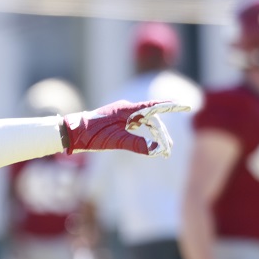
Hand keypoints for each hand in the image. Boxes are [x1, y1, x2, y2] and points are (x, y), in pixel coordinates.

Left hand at [63, 100, 189, 156]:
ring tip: (162, 151)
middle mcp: (126, 109)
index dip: (171, 107)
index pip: (154, 107)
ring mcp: (121, 115)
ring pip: (144, 124)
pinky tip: (150, 143)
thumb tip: (156, 150)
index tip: (186, 107)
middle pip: (152, 119)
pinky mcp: (116, 121)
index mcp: (127, 110)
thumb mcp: (116, 141)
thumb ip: (137, 145)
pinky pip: (136, 126)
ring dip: (154, 136)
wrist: (71, 132)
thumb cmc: (92, 134)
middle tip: (168, 150)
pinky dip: (144, 135)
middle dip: (162, 135)